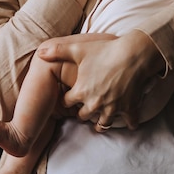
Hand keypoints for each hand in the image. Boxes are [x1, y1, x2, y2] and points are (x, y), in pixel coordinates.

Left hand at [37, 30, 165, 129]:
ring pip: (103, 124)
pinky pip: (130, 123)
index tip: (69, 98)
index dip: (66, 100)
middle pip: (83, 116)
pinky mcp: (129, 108)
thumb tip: (40, 52)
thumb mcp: (78, 49)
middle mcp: (95, 103)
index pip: (66, 103)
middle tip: (85, 109)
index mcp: (81, 91)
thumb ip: (57, 51)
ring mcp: (112, 107)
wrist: (133, 54)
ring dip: (101, 124)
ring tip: (100, 122)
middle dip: (82, 113)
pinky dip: (130, 122)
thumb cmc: (104, 51)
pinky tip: (129, 120)